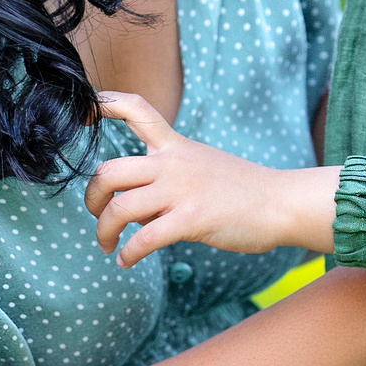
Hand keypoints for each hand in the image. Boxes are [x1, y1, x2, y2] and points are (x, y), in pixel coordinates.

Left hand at [87, 91, 339, 264]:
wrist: (280, 202)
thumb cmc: (241, 190)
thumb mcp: (201, 164)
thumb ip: (165, 176)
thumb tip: (134, 206)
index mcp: (175, 145)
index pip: (137, 110)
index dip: (106, 104)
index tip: (85, 112)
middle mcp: (174, 163)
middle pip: (109, 170)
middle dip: (91, 197)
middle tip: (97, 214)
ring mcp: (182, 191)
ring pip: (120, 208)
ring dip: (104, 232)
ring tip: (107, 246)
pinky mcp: (192, 219)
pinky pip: (144, 239)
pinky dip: (128, 254)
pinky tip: (127, 261)